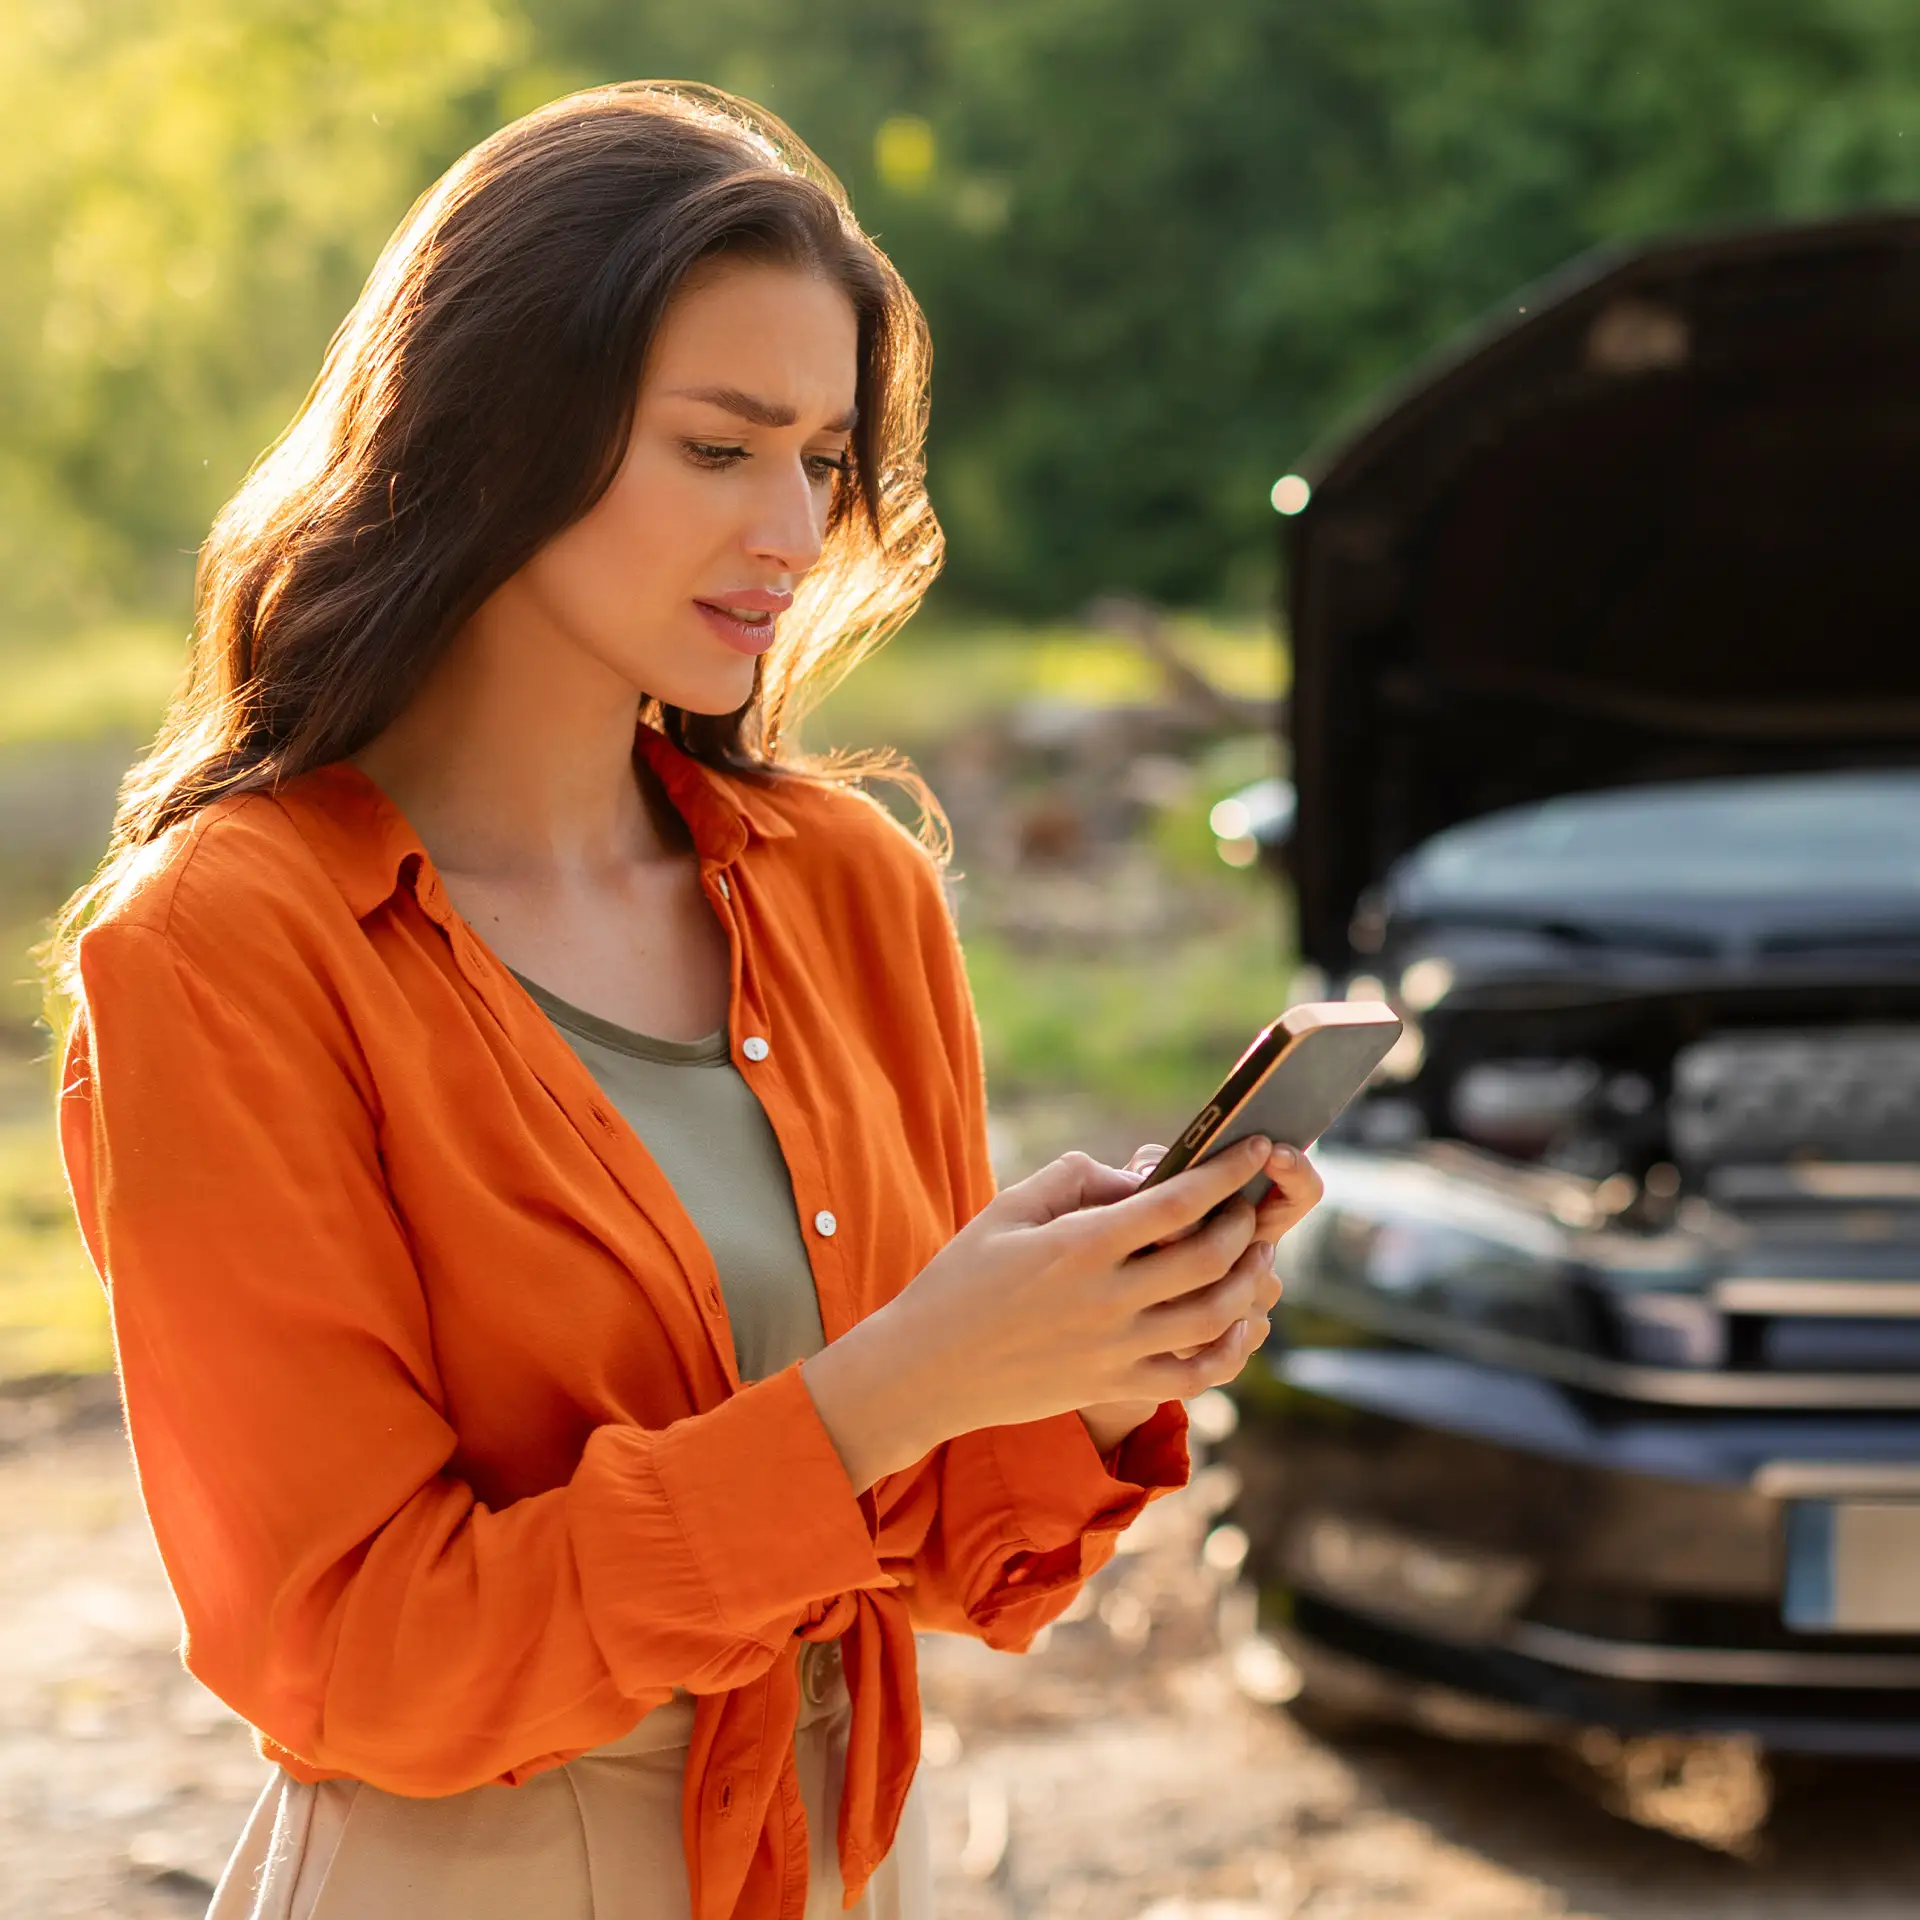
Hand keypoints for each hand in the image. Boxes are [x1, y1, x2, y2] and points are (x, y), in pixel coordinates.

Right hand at [800, 1134, 1289, 1491]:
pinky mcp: (1114, 1387)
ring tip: (1254, 1256)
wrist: (924, 1371)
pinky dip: (1232, 1349)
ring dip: (1250, 1281)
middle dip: (1245, 1223)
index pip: (1177, 1201)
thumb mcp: (1006, 1210)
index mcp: (1078, 1246)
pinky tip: (1239, 1322)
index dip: (1226, 1171)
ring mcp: (1114, 1350)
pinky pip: (1197, 1376)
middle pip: (1211, 1257)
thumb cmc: (960, 1279)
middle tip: (1249, 1204)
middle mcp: (1106, 1299)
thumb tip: (1141, 1177)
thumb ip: (1075, 1178)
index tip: (1255, 1148)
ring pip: (1216, 1317)